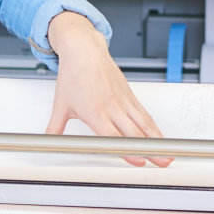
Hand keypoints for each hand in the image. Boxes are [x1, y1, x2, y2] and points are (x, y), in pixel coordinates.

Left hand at [43, 13, 171, 167]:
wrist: (84, 50)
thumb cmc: (73, 75)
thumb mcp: (60, 104)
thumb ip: (54, 127)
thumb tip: (46, 142)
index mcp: (93, 111)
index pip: (112, 135)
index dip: (126, 149)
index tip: (138, 161)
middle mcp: (111, 107)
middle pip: (133, 132)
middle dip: (148, 150)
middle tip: (160, 163)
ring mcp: (123, 101)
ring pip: (144, 123)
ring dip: (157, 141)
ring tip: (168, 155)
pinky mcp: (130, 96)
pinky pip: (145, 115)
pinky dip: (154, 128)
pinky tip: (160, 139)